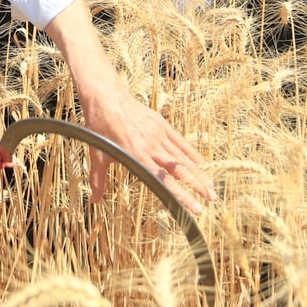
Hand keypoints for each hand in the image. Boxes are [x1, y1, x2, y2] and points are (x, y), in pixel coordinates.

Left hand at [80, 84, 215, 214]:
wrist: (105, 97)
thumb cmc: (99, 127)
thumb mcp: (97, 154)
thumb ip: (98, 179)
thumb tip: (94, 201)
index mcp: (136, 156)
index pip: (164, 181)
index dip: (182, 196)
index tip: (197, 208)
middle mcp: (150, 146)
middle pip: (180, 170)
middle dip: (198, 186)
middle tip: (212, 200)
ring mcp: (158, 134)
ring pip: (183, 157)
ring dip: (199, 172)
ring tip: (211, 187)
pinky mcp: (161, 123)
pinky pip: (180, 141)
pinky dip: (192, 153)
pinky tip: (202, 163)